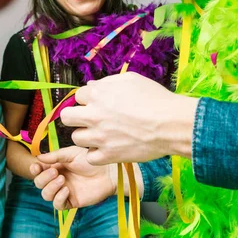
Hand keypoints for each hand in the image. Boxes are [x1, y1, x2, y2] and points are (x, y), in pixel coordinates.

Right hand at [32, 146, 116, 209]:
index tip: (36, 167)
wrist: (107, 172)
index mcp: (55, 167)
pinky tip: (67, 190)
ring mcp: (63, 191)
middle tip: (55, 172)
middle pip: (39, 184)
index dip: (34, 170)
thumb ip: (55, 156)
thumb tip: (38, 157)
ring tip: (62, 180)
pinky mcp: (71, 202)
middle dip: (44, 178)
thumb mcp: (71, 154)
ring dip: (50, 188)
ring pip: (46, 195)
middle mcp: (57, 180)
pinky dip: (59, 198)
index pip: (39, 171)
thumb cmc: (90, 161)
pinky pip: (58, 205)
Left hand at [61, 72, 198, 164]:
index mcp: (98, 94)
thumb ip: (107, 82)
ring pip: (76, 138)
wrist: (171, 124)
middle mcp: (94, 115)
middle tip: (90, 119)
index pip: (78, 96)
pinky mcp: (108, 155)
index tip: (97, 103)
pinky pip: (90, 157)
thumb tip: (91, 86)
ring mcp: (99, 137)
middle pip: (66, 117)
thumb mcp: (131, 80)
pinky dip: (96, 154)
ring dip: (86, 136)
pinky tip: (107, 148)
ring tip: (101, 135)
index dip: (88, 99)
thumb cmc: (154, 98)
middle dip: (76, 117)